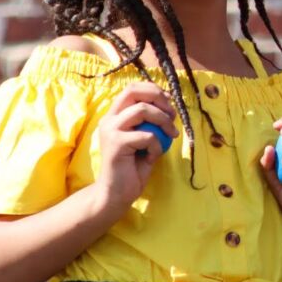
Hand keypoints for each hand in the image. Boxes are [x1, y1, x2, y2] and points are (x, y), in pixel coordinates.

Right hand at [93, 82, 177, 213]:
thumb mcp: (146, 139)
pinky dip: (157, 145)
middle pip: (133, 91)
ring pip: (142, 109)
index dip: (154, 90)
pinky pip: (147, 136)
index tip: (170, 102)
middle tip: (172, 114)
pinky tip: (153, 156)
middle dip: (158, 98)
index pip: (132, 88)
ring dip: (163, 121)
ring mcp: (111, 130)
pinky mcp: (116, 143)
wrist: (117, 193)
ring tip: (170, 136)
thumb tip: (170, 103)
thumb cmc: (133, 167)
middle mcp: (110, 119)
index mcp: (115, 115)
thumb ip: (152, 122)